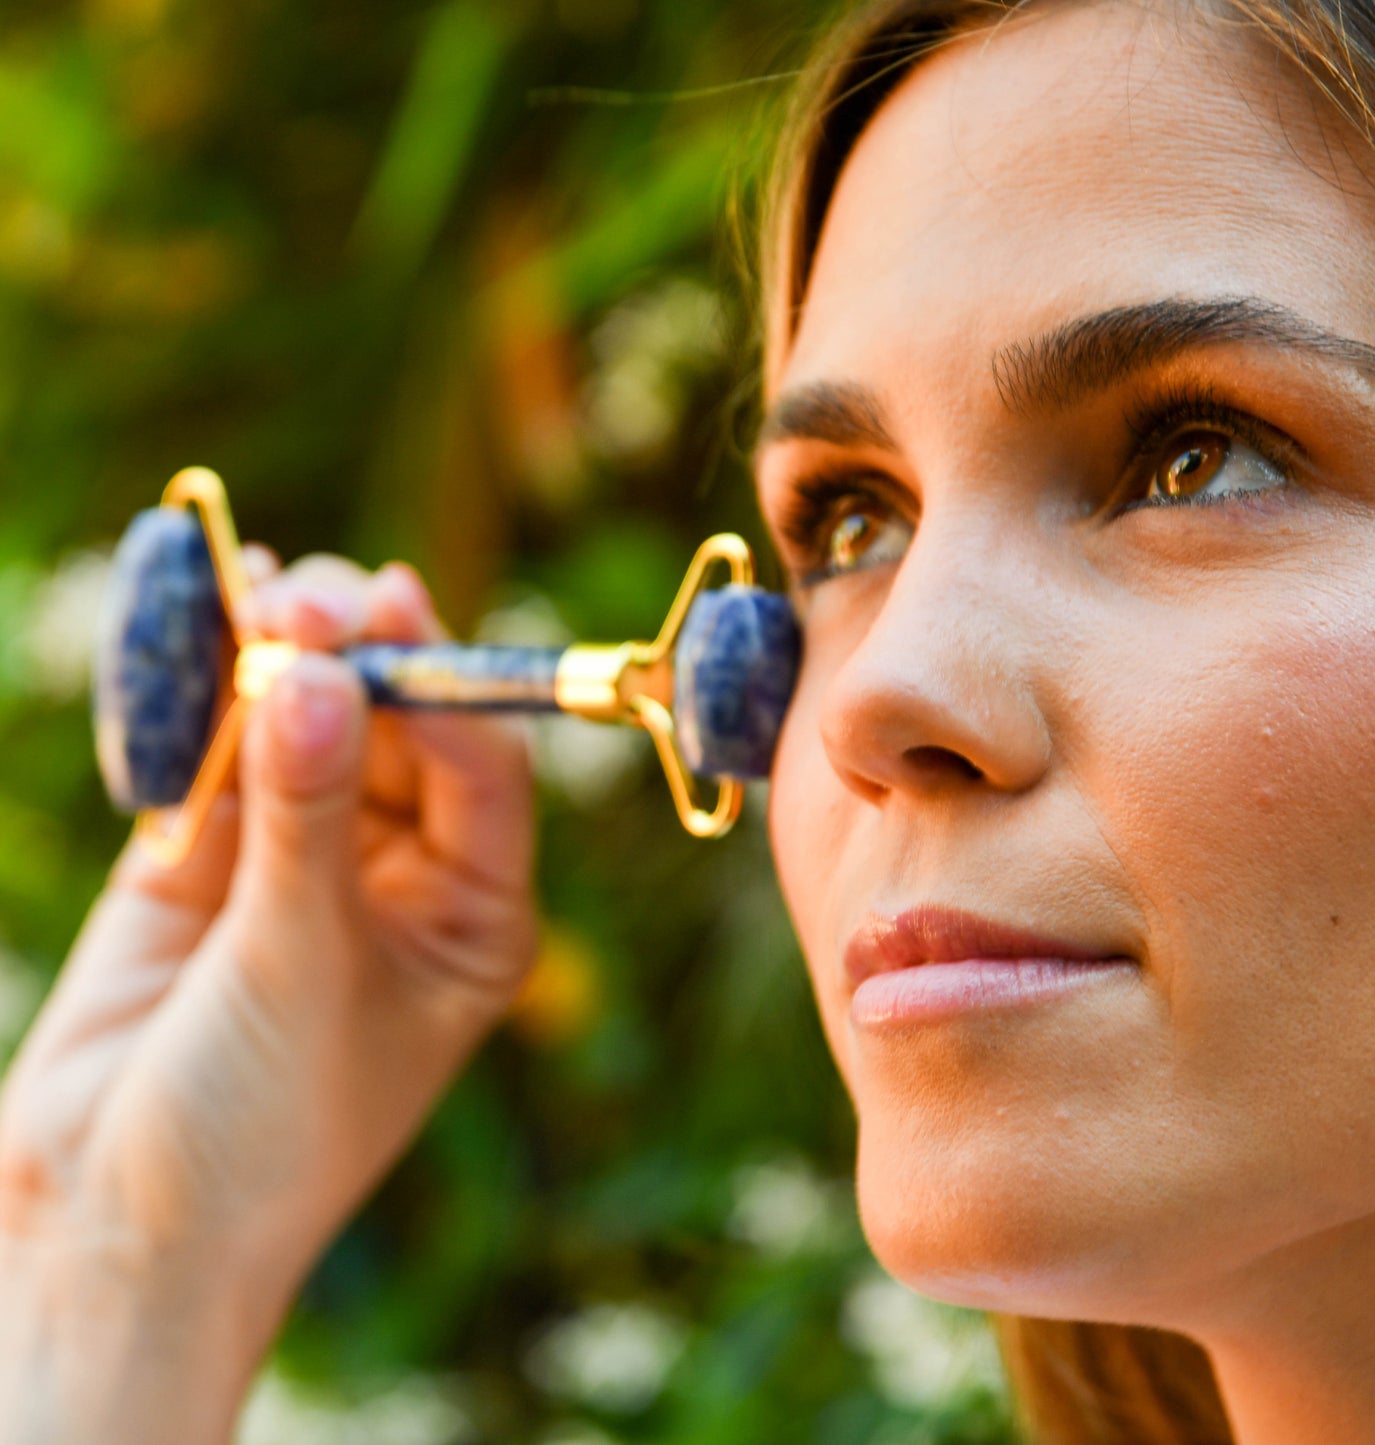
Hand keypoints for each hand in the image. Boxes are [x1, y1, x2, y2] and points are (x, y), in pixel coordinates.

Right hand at [0, 552, 536, 1439]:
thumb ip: (304, 816)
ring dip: (286, 656)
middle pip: (399, 728)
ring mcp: (308, 858)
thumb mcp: (300, 964)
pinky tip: (213, 619)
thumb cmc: (255, 1128)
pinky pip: (224, 751)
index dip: (443, 687)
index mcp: (475, 916)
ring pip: (311, 725)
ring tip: (263, 594)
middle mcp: (406, 877)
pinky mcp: (210, 854)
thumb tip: (312, 669)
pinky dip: (215, 692)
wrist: (112, 1228)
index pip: (484, 770)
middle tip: (313, 598)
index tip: (394, 618)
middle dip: (359, 658)